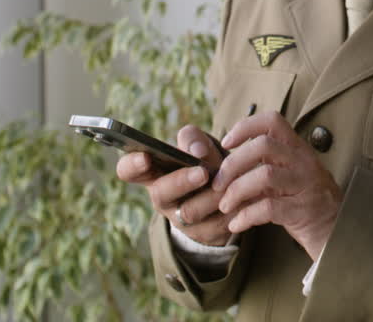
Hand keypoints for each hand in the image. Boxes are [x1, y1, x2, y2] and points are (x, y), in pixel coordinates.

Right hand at [116, 125, 231, 246]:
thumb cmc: (206, 161)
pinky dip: (233, 207)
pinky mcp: (206, 234)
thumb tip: (196, 151)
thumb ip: (194, 140)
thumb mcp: (199, 145)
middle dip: (182, 182)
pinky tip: (243, 196)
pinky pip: (218, 224)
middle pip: (161, 193)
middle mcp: (163, 198)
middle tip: (202, 172)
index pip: (129, 170)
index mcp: (154, 172)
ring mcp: (182, 219)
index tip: (145, 156)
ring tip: (230, 182)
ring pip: (192, 211)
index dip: (132, 165)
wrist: (229, 191)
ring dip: (213, 195)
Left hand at [213, 111, 342, 260]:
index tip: (226, 143)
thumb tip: (223, 168)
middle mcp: (303, 161)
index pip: (272, 121)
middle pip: (263, 146)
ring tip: (225, 206)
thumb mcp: (287, 177)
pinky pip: (268, 208)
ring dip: (236, 191)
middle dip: (233, 164)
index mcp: (297, 148)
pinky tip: (236, 224)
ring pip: (264, 175)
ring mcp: (306, 185)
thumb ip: (263, 167)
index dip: (245, 126)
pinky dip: (246, 216)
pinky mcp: (303, 210)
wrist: (335, 230)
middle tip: (218, 184)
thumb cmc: (303, 201)